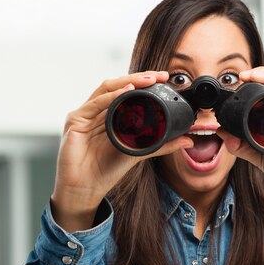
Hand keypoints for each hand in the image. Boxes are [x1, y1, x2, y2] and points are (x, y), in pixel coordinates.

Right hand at [51, 71, 192, 230]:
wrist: (85, 189)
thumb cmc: (106, 170)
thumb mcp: (139, 154)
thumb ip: (162, 145)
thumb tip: (188, 140)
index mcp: (110, 115)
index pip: (128, 91)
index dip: (145, 83)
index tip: (165, 78)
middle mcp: (97, 111)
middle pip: (118, 85)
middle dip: (139, 77)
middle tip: (159, 75)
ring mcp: (85, 114)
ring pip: (106, 89)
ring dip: (127, 82)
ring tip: (147, 80)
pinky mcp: (75, 121)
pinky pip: (94, 104)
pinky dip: (111, 97)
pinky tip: (125, 93)